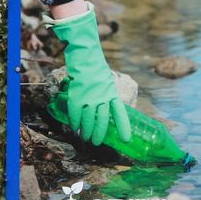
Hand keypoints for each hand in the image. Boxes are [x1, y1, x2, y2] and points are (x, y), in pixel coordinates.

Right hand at [47, 4, 132, 145]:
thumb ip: (106, 97)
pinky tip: (74, 128)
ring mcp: (89, 97)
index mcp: (112, 94)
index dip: (123, 127)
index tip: (126, 139)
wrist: (85, 56)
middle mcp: (102, 97)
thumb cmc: (96, 70)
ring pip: (88, 120)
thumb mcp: (107, 83)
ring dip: (86, 131)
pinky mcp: (77, 96)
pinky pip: (76, 114)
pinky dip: (75, 123)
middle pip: (102, 120)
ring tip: (85, 138)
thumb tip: (105, 112)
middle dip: (99, 133)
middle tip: (96, 142)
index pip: (120, 113)